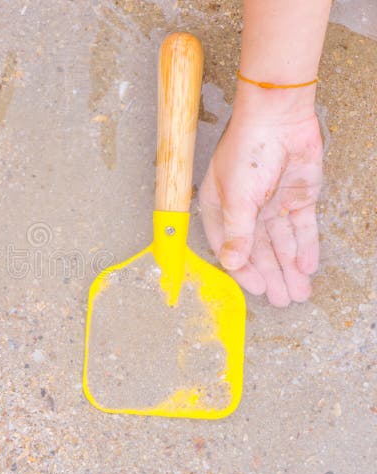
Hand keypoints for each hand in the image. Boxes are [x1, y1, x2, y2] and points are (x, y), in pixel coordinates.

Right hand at [199, 108, 322, 306]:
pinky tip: (306, 267)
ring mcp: (273, 203)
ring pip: (282, 243)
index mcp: (221, 208)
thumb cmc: (246, 152)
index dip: (243, 269)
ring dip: (289, 267)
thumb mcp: (236, 198)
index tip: (257, 289)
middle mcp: (246, 209)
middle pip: (259, 249)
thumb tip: (231, 264)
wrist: (278, 120)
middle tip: (283, 300)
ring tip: (298, 292)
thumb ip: (238, 234)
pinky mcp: (298, 197)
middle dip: (272, 275)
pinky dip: (305, 247)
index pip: (230, 247)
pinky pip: (302, 228)